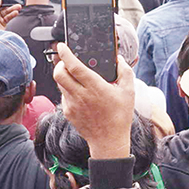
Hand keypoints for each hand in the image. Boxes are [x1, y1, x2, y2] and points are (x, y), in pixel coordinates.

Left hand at [53, 43, 134, 159]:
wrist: (109, 141)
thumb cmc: (120, 116)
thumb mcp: (129, 92)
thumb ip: (125, 72)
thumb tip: (119, 60)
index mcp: (95, 87)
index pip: (74, 66)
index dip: (66, 54)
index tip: (62, 46)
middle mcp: (80, 95)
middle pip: (59, 74)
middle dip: (59, 63)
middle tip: (66, 61)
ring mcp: (72, 105)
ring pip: (59, 84)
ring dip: (64, 76)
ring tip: (75, 76)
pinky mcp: (68, 112)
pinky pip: (63, 95)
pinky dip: (67, 89)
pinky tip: (79, 92)